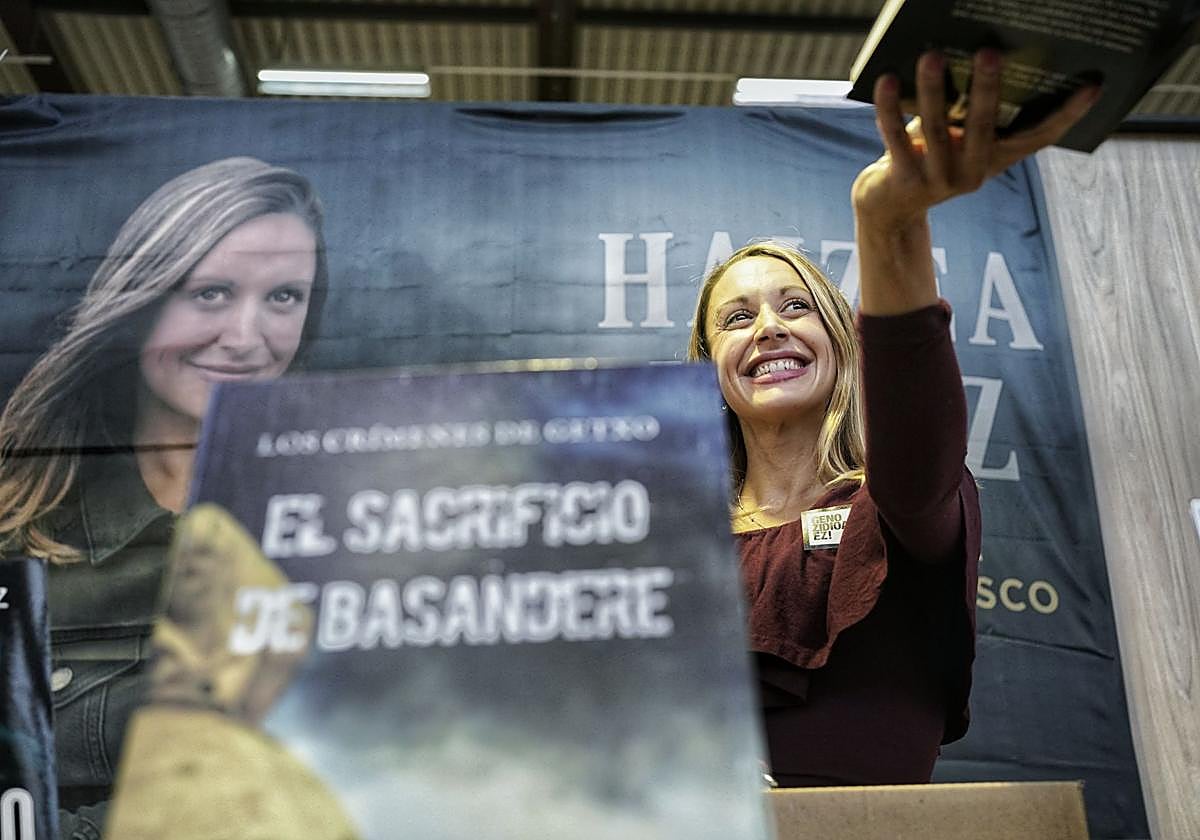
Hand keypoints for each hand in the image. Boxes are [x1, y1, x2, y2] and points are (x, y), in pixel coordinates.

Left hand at [851, 49, 1099, 230]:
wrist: (889, 207)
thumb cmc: (929, 157)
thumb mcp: (958, 137)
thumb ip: (970, 110)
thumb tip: (982, 55)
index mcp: (996, 159)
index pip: (1039, 137)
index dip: (1067, 114)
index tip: (1093, 85)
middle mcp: (974, 173)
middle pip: (985, 127)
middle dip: (987, 88)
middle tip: (990, 52)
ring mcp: (939, 181)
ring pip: (938, 130)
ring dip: (933, 90)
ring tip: (932, 55)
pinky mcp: (904, 182)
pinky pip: (895, 139)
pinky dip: (890, 109)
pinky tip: (888, 80)